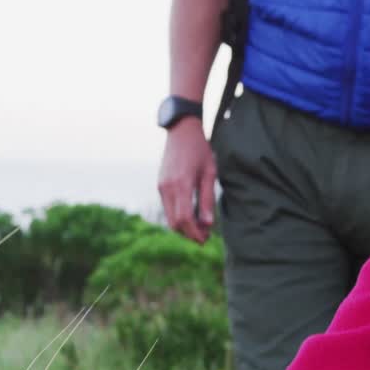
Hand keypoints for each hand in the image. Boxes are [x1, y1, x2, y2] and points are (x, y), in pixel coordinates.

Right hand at [158, 118, 216, 243]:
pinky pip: (168, 207)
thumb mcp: (209, 173)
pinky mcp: (160, 184)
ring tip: (200, 227)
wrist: (181, 130)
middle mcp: (167, 188)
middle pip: (175, 223)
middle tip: (205, 236)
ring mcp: (161, 186)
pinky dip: (178, 216)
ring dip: (184, 226)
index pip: (184, 219)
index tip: (206, 239)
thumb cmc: (200, 149)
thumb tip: (208, 224)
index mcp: (181, 184)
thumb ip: (207, 199)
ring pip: (170, 217)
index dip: (195, 233)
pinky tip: (191, 214)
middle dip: (189, 233)